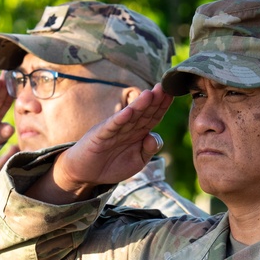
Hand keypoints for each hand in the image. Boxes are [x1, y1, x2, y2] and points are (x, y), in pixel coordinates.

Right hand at [46, 84, 171, 199]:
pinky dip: (120, 119)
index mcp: (138, 132)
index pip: (153, 116)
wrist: (86, 173)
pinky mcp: (100, 135)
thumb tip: (154, 136)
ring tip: (150, 94)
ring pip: (129, 116)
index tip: (173, 94)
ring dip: (139, 105)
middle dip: (154, 100)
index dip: (162, 106)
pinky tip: (129, 112)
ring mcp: (113, 129)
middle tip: (165, 87)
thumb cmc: (112, 165)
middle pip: (143, 112)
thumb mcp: (137, 161)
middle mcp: (127, 127)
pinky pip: (112, 126)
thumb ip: (148, 149)